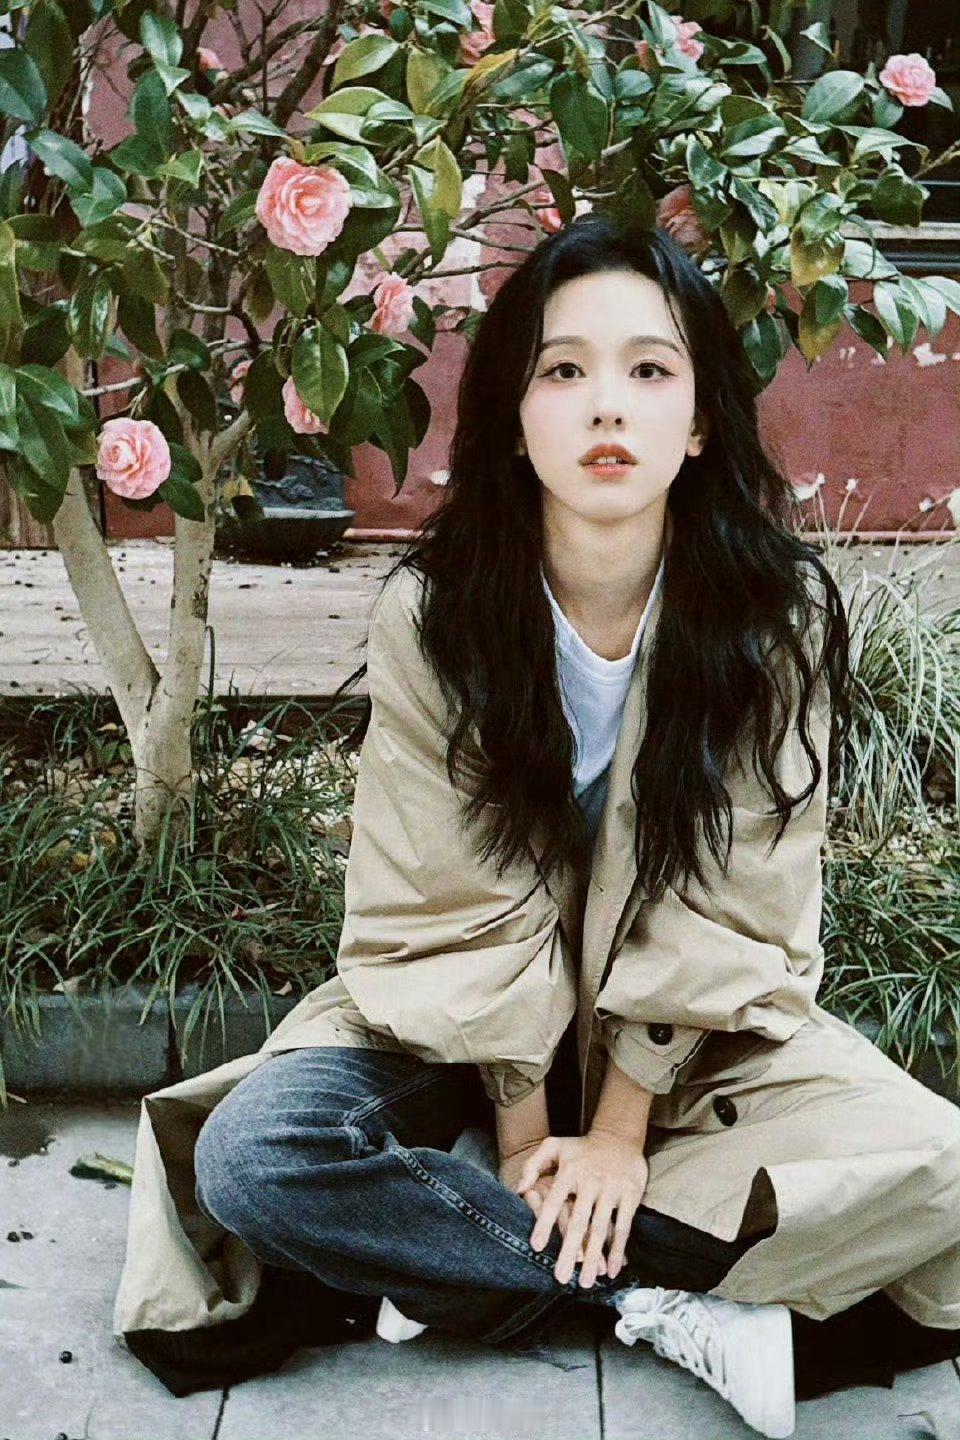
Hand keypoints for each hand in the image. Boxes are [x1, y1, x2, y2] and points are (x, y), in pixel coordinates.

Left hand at [499, 1143, 613, 1278]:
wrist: (618, 1136)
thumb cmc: (581, 1147)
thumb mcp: (553, 1146)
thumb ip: (532, 1165)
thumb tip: (519, 1190)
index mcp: (569, 1172)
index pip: (553, 1202)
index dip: (545, 1224)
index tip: (537, 1246)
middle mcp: (590, 1183)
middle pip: (578, 1222)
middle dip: (569, 1252)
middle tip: (561, 1278)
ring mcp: (611, 1190)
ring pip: (600, 1229)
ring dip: (594, 1257)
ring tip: (587, 1282)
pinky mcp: (630, 1195)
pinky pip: (623, 1227)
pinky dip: (618, 1250)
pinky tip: (613, 1270)